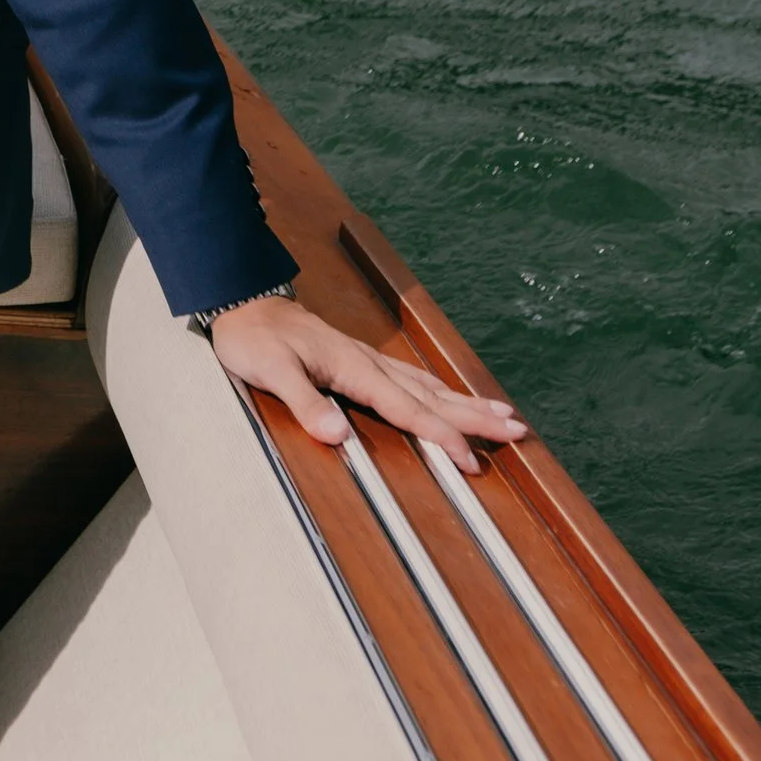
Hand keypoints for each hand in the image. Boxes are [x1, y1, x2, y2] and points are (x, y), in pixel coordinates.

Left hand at [210, 294, 526, 476]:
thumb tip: (337, 435)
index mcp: (354, 369)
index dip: (440, 434)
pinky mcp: (359, 360)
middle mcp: (368, 363)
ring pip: (427, 385)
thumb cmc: (254, 338)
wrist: (243, 302)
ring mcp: (366, 360)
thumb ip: (304, 402)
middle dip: (474, 415)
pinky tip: (449, 396)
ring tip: (503, 415)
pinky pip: (411, 380)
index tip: (470, 457)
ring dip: (465, 402)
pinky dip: (438, 391)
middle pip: (431, 395)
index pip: (407, 408)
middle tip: (517, 431)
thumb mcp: (270, 371)